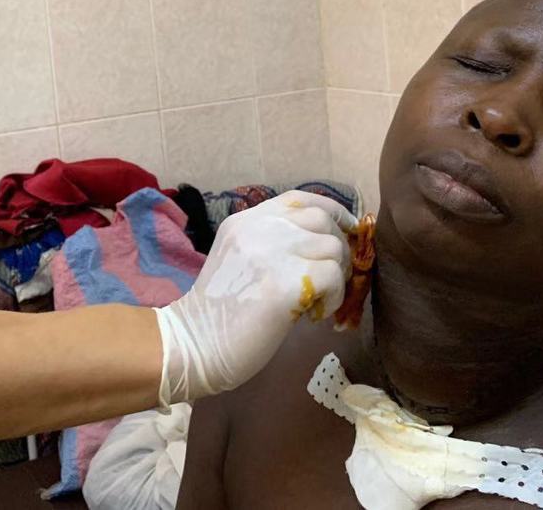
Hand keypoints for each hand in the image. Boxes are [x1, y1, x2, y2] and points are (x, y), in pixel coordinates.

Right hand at [154, 191, 355, 405]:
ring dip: (337, 276)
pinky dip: (334, 298)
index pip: (299, 199)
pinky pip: (333, 277)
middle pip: (322, 220)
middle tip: (334, 278)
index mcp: (245, 221)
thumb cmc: (218, 312)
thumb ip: (272, 244)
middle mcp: (259, 227)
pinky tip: (315, 315)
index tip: (347, 228)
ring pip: (333, 248)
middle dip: (340, 248)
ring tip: (319, 302)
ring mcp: (272, 252)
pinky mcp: (286, 282)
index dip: (331, 210)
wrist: (195, 343)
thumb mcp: (239, 259)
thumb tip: (325, 246)